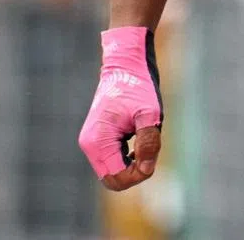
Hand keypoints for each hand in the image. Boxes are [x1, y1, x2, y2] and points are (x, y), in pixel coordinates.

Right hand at [78, 27, 163, 189]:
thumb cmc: (139, 86)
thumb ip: (148, 142)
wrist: (126, 63)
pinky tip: (139, 141)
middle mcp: (90, 145)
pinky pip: (111, 158)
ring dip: (131, 163)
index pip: (116, 178)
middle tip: (151, 149)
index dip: (139, 174)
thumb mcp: (150, 113)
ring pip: (112, 170)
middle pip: (112, 179)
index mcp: (98, 142)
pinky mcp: (97, 137)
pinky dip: (126, 156)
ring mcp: (91, 141)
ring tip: (145, 138)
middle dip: (134, 171)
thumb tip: (147, 169)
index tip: (153, 155)